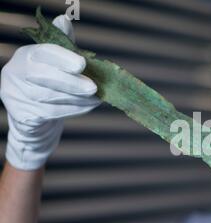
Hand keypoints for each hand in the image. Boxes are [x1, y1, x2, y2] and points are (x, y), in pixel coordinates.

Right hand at [0, 15, 99, 170]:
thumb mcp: (57, 63)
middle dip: (72, 82)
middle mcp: (15, 74)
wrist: (36, 117)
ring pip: (49, 97)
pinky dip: (74, 109)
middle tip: (94, 87)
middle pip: (43, 77)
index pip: (42, 52)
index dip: (63, 57)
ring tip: (97, 98)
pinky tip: (88, 106)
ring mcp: (15, 96)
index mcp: (25, 55)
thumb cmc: (51, 84)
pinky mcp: (22, 115)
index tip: (82, 64)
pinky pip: (51, 113)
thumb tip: (64, 19)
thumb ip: (63, 44)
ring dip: (78, 98)